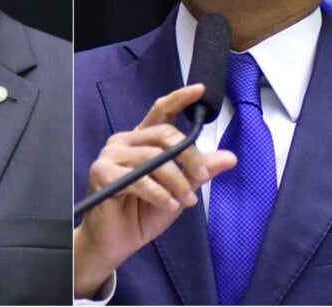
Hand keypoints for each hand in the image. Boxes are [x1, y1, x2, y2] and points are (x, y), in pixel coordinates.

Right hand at [73, 83, 236, 297]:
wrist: (117, 242)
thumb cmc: (142, 213)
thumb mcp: (180, 190)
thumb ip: (199, 171)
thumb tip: (229, 157)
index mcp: (142, 141)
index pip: (161, 111)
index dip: (179, 98)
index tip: (198, 90)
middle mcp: (125, 142)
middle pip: (164, 134)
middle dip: (189, 156)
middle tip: (201, 176)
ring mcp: (111, 156)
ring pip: (154, 159)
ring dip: (176, 181)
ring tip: (186, 200)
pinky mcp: (102, 173)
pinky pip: (139, 179)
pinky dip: (159, 194)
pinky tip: (168, 204)